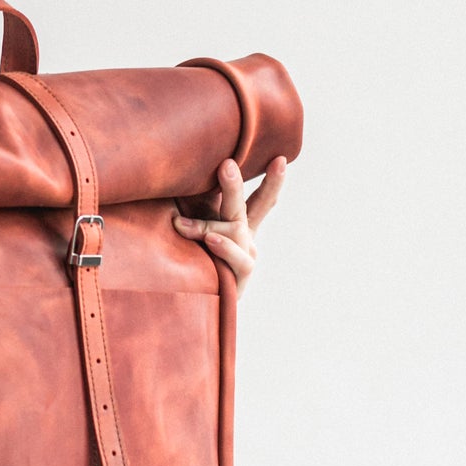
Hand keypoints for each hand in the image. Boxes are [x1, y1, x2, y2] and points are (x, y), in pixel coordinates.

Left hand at [171, 156, 286, 299]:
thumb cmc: (198, 263)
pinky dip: (222, 247)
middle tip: (227, 164)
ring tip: (185, 220)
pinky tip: (210, 240)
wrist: (202, 307)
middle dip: (236, 185)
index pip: (259, 199)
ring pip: (234, 230)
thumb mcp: (201, 232)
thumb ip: (201, 209)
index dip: (272, 180)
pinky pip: (235, 258)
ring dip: (208, 223)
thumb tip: (186, 175)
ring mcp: (245, 257)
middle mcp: (247, 239)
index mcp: (241, 225)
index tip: (280, 158)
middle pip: (249, 206)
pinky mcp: (239, 277)